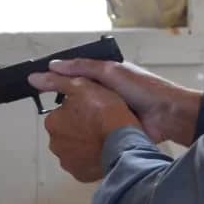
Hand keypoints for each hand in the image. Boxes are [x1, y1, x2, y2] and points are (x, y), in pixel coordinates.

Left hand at [28, 73, 140, 182]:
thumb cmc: (103, 112)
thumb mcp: (81, 87)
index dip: (78, 109)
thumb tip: (32, 78)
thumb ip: (56, 81)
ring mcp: (67, 162)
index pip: (62, 113)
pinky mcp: (80, 175)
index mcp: (52, 122)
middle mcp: (54, 144)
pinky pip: (83, 164)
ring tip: (103, 137)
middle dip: (79, 128)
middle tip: (98, 123)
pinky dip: (91, 158)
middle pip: (66, 132)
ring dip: (84, 144)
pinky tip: (103, 151)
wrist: (124, 143)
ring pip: (74, 148)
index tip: (92, 109)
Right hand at [40, 59, 201, 145]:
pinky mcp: (112, 128)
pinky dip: (83, 132)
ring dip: (72, 119)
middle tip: (43, 111)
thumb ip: (81, 68)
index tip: (35, 84)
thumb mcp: (110, 72)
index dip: (55, 79)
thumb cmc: (142, 88)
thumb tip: (51, 66)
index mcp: (104, 75)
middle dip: (62, 103)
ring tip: (52, 126)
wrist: (168, 115)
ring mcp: (107, 112)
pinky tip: (70, 137)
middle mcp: (103, 92)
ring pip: (82, 114)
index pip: (73, 75)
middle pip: (75, 96)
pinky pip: (92, 129)